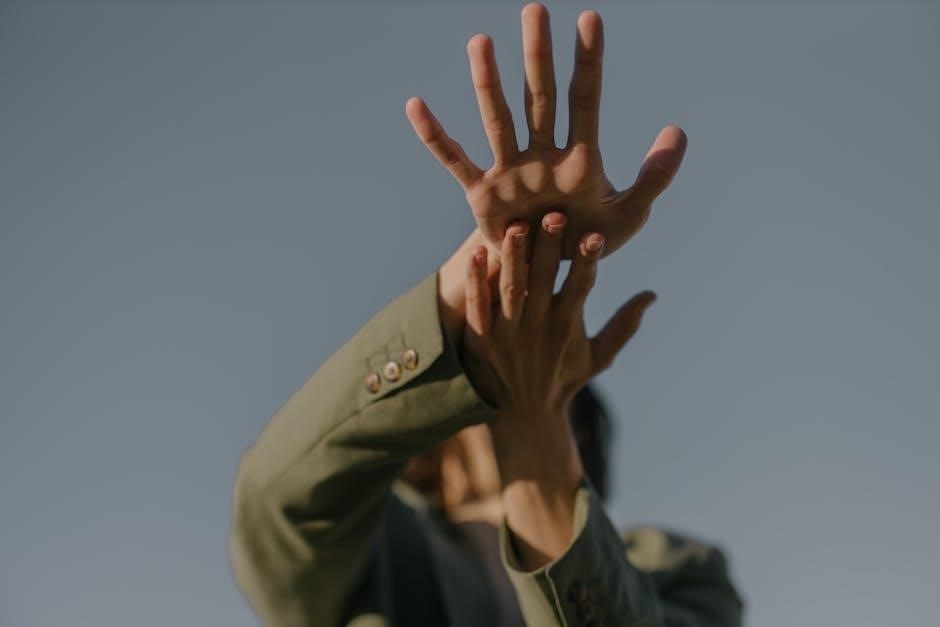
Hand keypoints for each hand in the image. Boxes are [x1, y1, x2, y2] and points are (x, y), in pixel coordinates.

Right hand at [406, 3, 686, 259]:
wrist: (549, 277)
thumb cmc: (589, 243)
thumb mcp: (629, 215)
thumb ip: (654, 177)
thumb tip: (676, 129)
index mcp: (580, 159)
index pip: (586, 100)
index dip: (588, 61)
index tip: (590, 18)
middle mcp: (543, 156)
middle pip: (540, 97)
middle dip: (539, 55)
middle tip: (534, 9)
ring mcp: (511, 172)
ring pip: (498, 120)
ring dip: (489, 83)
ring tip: (481, 42)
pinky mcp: (483, 195)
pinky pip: (455, 161)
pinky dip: (435, 137)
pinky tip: (416, 107)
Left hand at [461, 211, 655, 423]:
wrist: (525, 413)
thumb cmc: (564, 378)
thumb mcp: (599, 356)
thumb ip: (624, 325)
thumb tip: (652, 295)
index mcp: (568, 327)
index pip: (580, 287)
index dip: (588, 261)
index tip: (595, 234)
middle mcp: (539, 328)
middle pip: (544, 280)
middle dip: (550, 247)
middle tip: (555, 215)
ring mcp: (508, 333)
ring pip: (511, 289)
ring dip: (515, 257)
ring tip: (517, 226)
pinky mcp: (483, 338)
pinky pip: (479, 305)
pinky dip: (476, 280)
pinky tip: (475, 253)